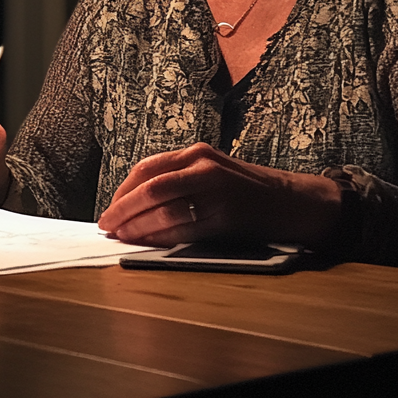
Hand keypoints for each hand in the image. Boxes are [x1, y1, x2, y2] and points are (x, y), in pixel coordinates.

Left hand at [97, 142, 341, 248]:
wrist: (290, 200)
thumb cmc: (245, 189)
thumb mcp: (210, 171)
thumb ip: (178, 179)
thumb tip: (135, 203)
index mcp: (195, 153)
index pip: (146, 168)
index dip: (123, 190)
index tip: (109, 209)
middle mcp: (202, 166)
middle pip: (150, 187)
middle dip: (123, 208)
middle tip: (107, 226)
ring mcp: (215, 189)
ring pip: (164, 207)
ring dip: (138, 225)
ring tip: (122, 237)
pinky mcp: (226, 215)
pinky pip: (185, 227)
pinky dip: (161, 237)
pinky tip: (148, 244)